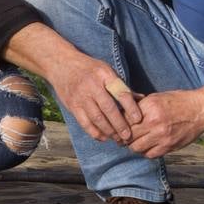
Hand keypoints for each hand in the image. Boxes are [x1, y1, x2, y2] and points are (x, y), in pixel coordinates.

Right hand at [2, 22, 142, 143]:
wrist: (61, 64)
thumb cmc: (89, 69)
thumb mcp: (106, 71)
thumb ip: (121, 86)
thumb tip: (142, 99)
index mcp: (105, 75)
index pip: (120, 93)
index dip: (131, 108)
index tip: (138, 119)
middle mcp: (92, 86)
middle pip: (109, 109)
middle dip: (120, 125)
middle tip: (128, 136)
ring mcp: (81, 97)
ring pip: (97, 118)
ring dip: (109, 131)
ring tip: (118, 139)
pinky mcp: (72, 106)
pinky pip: (85, 123)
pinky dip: (95, 132)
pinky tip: (104, 137)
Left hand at [124, 81, 203, 157]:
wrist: (201, 110)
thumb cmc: (177, 101)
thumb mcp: (156, 97)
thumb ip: (139, 104)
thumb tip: (120, 108)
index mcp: (150, 108)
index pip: (124, 119)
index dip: (118, 124)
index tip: (116, 125)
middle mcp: (154, 123)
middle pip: (127, 135)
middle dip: (122, 136)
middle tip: (121, 136)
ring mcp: (162, 137)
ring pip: (136, 148)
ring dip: (133, 145)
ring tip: (135, 141)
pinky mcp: (169, 146)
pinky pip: (149, 155)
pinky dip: (145, 151)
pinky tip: (147, 145)